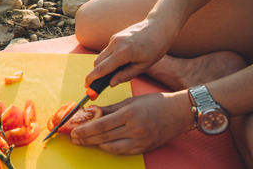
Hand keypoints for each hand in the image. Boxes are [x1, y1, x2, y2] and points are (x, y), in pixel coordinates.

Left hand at [69, 91, 192, 154]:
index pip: (100, 125)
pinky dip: (110, 148)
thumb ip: (110, 108)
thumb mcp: (130, 101)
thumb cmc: (154, 103)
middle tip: (74, 139)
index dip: (85, 129)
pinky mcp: (144, 148)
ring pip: (111, 147)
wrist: (178, 113)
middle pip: (103, 137)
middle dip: (86, 139)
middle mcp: (134, 129)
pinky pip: (122, 151)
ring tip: (85, 141)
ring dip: (96, 145)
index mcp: (129, 114)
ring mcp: (140, 141)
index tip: (74, 131)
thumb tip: (91, 112)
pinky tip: (102, 145)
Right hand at [86, 18, 176, 87]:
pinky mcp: (115, 37)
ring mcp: (114, 39)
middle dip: (95, 74)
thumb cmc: (155, 47)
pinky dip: (108, 59)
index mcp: (123, 53)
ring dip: (102, 66)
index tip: (87, 87)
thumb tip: (111, 83)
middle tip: (97, 85)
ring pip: (101, 56)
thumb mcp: (143, 66)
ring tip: (110, 76)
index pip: (102, 68)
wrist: (158, 27)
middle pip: (97, 62)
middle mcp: (115, 44)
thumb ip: (125, 75)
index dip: (92, 78)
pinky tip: (118, 64)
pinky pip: (107, 51)